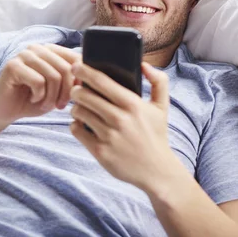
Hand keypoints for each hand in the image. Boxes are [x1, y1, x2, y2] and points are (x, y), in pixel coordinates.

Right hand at [0, 44, 81, 126]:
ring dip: (52, 97)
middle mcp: (37, 48)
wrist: (4, 111)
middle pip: (67, 69)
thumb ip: (72, 80)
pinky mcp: (12, 65)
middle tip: (59, 106)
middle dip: (66, 93)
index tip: (74, 97)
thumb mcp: (58, 91)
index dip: (80, 81)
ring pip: (53, 76)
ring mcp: (23, 55)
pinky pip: (38, 81)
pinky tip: (33, 99)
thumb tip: (92, 77)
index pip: (76, 59)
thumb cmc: (33, 100)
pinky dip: (39, 97)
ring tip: (45, 105)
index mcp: (50, 50)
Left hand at [69, 62, 176, 191]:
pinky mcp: (100, 151)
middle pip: (83, 95)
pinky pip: (76, 130)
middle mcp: (120, 119)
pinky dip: (75, 125)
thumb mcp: (162, 108)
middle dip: (76, 90)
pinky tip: (81, 124)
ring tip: (81, 108)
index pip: (101, 81)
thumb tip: (143, 64)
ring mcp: (109, 136)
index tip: (75, 66)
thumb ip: (159, 82)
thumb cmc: (156, 135)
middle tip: (77, 90)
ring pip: (78, 111)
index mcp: (133, 104)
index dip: (84, 71)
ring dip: (76, 108)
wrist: (157, 172)